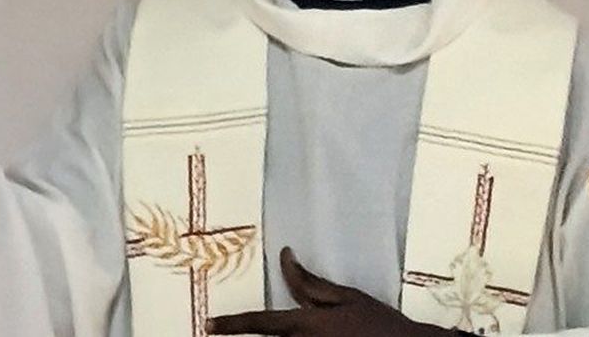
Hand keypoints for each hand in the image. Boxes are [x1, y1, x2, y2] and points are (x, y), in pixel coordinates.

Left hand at [206, 247, 451, 335]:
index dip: (233, 324)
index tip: (209, 325)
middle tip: (220, 330)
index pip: (262, 322)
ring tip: (262, 331)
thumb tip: (285, 258)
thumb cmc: (378, 322)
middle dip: (245, 334)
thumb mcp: (346, 297)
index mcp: (308, 325)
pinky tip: (292, 336)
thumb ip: (311, 284)